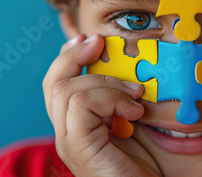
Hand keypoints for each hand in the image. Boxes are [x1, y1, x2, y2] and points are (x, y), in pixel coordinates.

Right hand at [42, 34, 160, 176]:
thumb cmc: (147, 163)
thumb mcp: (133, 121)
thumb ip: (122, 98)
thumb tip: (130, 68)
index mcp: (76, 124)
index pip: (57, 83)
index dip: (68, 56)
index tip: (90, 38)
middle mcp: (66, 132)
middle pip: (54, 82)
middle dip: (76, 55)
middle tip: (101, 44)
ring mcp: (69, 141)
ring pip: (67, 89)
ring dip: (106, 82)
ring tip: (135, 95)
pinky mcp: (78, 147)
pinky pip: (81, 104)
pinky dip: (111, 98)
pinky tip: (134, 111)